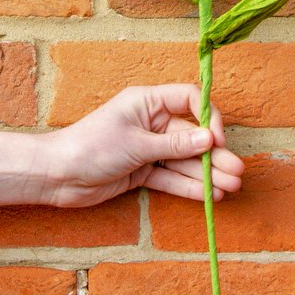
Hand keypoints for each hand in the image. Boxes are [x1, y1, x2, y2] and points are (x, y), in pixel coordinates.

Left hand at [40, 84, 244, 207]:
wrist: (56, 176)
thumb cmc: (91, 147)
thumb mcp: (137, 144)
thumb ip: (175, 144)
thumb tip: (209, 138)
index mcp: (147, 102)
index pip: (188, 99)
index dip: (208, 117)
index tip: (217, 139)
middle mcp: (150, 122)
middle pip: (190, 136)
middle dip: (214, 154)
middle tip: (237, 172)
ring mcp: (147, 148)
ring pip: (183, 160)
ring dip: (206, 174)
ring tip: (231, 188)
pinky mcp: (142, 172)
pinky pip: (171, 178)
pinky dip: (188, 187)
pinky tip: (210, 196)